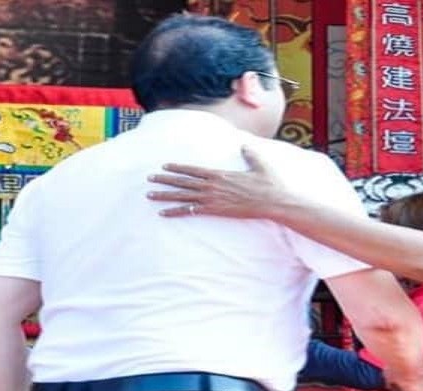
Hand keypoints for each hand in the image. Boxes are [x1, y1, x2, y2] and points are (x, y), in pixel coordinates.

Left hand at [147, 144, 297, 218]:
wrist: (273, 200)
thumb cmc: (268, 184)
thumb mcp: (259, 165)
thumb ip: (250, 155)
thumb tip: (245, 145)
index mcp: (220, 174)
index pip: (193, 170)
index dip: (177, 168)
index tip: (164, 166)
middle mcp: (212, 185)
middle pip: (183, 181)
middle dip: (164, 180)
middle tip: (149, 179)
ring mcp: (212, 198)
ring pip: (182, 196)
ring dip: (165, 195)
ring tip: (150, 195)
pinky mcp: (215, 210)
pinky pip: (190, 211)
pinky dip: (175, 212)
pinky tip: (163, 213)